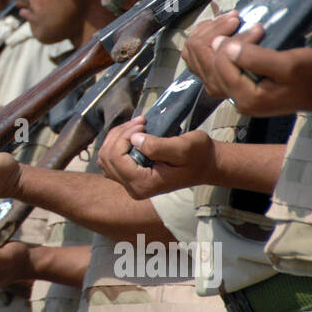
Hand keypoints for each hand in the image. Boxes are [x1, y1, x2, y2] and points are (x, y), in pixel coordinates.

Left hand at [98, 116, 214, 198]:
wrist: (206, 165)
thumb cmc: (198, 155)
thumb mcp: (184, 148)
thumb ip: (157, 146)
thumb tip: (134, 140)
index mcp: (143, 184)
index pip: (115, 158)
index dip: (124, 136)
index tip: (143, 124)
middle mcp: (133, 188)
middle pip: (106, 157)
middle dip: (119, 134)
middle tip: (140, 122)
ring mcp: (130, 184)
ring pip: (105, 158)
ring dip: (116, 137)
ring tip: (137, 126)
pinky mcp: (130, 177)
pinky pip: (111, 159)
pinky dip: (117, 143)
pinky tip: (132, 134)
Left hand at [204, 29, 311, 117]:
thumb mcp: (287, 64)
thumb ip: (252, 56)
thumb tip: (220, 45)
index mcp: (246, 98)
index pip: (218, 64)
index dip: (232, 40)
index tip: (258, 29)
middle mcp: (236, 100)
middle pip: (206, 65)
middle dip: (217, 37)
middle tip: (237, 19)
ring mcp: (237, 94)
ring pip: (205, 65)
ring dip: (212, 40)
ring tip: (230, 22)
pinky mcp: (240, 87)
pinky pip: (214, 67)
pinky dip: (215, 48)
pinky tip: (226, 34)